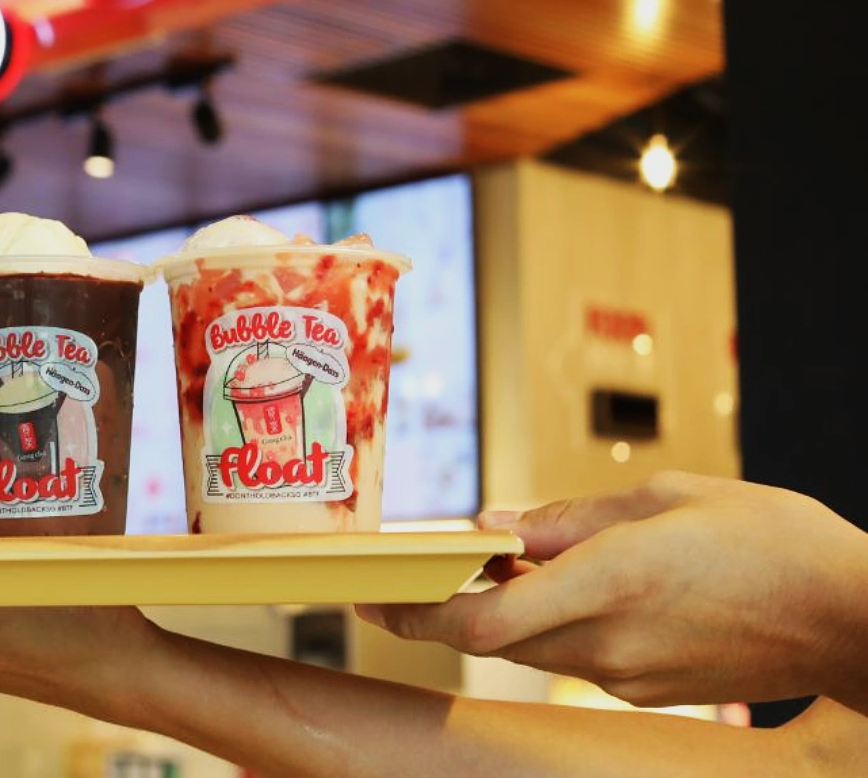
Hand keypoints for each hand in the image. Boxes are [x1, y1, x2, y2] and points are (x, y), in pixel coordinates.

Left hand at [356, 471, 867, 708]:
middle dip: (448, 603)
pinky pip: (576, 655)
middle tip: (415, 568)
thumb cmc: (770, 540)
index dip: (414, 613)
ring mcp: (629, 676)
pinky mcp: (649, 691)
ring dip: (503, 608)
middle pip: (493, 637)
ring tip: (502, 560)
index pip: (481, 619)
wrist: (854, 616)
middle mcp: (609, 641)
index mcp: (608, 582)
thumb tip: (493, 527)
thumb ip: (567, 518)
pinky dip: (553, 621)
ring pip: (532, 646)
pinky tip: (571, 585)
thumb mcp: (665, 498)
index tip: (370, 597)